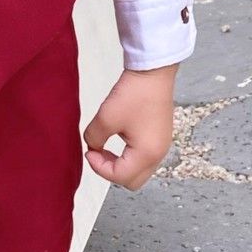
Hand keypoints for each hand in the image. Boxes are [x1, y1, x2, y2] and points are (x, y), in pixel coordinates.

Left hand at [82, 64, 177, 189]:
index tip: (89, 151)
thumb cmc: (135, 94)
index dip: (99, 168)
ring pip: (139, 170)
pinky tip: (119, 138)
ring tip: (106, 146)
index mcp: (147, 154)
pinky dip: (129, 155)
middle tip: (98, 153)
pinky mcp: (161, 136)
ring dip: (121, 164)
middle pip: (132, 180)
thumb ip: (94, 138)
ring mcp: (162, 145)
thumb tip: (93, 146)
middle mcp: (159, 154)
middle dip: (111, 171)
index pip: (120, 177)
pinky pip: (145, 157)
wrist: (153, 71)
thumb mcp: (106, 118)